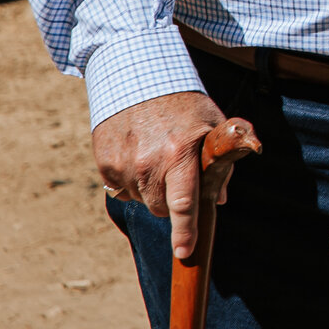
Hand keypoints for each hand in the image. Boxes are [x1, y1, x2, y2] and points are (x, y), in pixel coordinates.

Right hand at [92, 90, 229, 260]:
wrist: (136, 75)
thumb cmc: (183, 101)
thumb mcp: (213, 120)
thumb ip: (223, 158)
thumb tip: (220, 197)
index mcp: (180, 153)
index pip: (183, 204)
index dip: (185, 232)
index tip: (185, 253)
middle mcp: (148, 163)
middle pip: (162, 208)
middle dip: (173, 200)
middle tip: (178, 171)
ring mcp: (123, 164)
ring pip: (142, 200)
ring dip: (152, 188)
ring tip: (158, 154)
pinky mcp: (104, 163)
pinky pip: (121, 189)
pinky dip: (131, 181)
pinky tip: (138, 154)